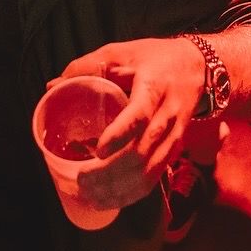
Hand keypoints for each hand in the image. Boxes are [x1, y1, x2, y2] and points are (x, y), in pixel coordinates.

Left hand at [55, 38, 207, 209]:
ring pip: (150, 171)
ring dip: (121, 189)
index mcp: (153, 87)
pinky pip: (156, 176)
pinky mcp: (176, 149)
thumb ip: (86, 67)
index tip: (99, 150)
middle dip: (111, 172)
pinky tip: (113, 199)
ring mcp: (174, 136)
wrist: (197, 66)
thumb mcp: (120, 51)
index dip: (120, 135)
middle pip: (142, 152)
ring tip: (92, 195)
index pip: (139, 115)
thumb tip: (53, 86)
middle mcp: (167, 116)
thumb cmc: (154, 57)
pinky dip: (134, 193)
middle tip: (82, 179)